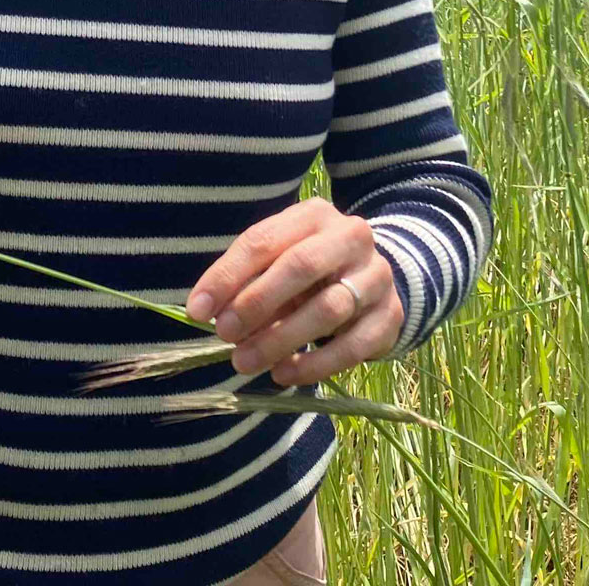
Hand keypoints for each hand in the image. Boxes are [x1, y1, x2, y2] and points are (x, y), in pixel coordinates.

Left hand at [187, 197, 401, 385]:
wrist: (373, 279)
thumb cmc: (310, 270)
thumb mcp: (277, 261)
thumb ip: (246, 280)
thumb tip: (206, 312)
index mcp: (314, 214)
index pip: (264, 240)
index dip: (227, 276)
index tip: (197, 311)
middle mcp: (351, 237)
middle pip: (301, 266)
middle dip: (257, 302)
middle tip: (224, 333)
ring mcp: (376, 276)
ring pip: (329, 308)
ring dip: (280, 338)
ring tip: (245, 361)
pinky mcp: (390, 316)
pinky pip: (353, 345)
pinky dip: (314, 364)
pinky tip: (283, 373)